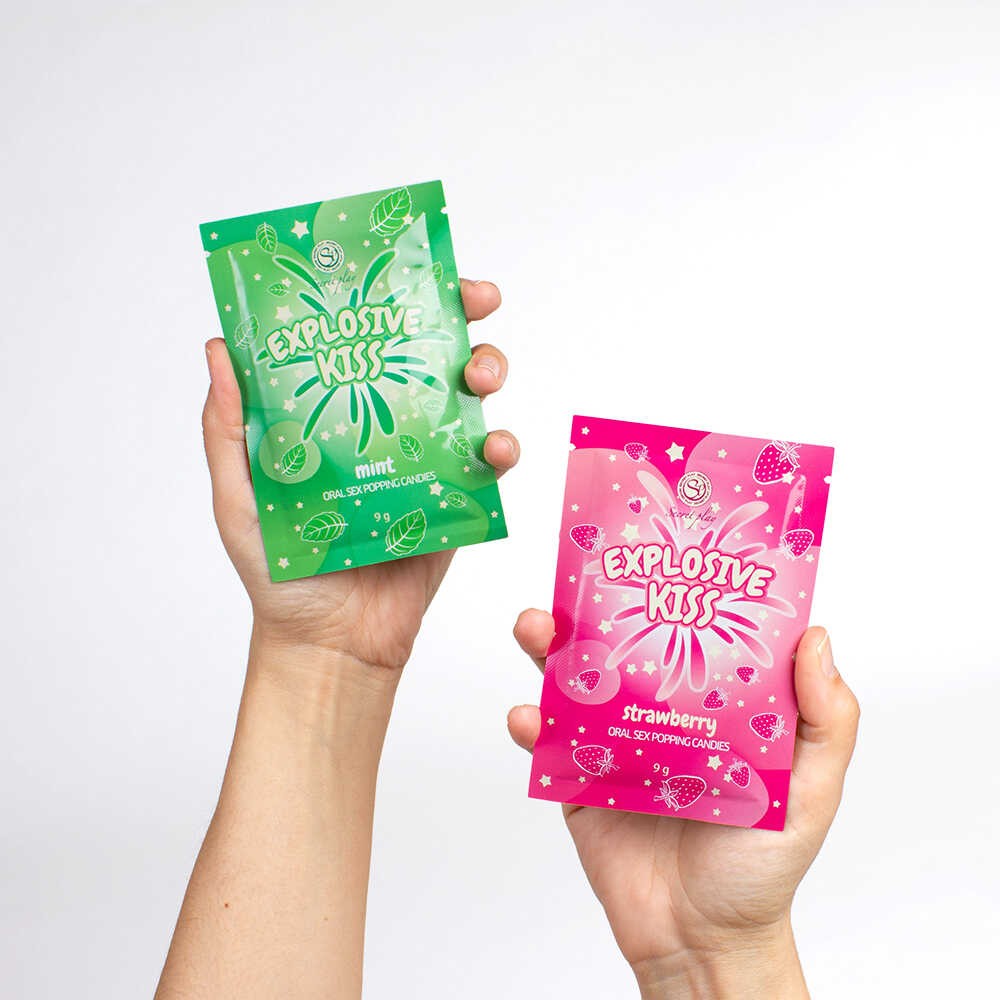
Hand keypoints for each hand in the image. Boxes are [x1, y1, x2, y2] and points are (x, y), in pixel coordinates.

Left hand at [202, 279, 518, 674]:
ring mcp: (428, 463)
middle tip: (473, 298)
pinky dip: (500, 447)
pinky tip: (492, 447)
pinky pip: (489, 466)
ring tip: (480, 372)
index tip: (406, 262)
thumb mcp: (240, 495)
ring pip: (471, 398)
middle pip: (431, 355)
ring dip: (487, 369)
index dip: (388, 298)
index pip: (366, 342)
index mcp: (339, 414)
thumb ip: (231, 429)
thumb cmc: (279, 571)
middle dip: (461, 316)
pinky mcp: (459, 503)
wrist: (328, 642)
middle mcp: (387, 427)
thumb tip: (218, 348)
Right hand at [509, 611, 858, 997]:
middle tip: (579, 577)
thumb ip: (825, 721)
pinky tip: (530, 716)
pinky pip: (548, 743)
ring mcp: (616, 743)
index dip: (681, 586)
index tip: (664, 544)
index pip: (696, 631)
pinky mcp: (580, 779)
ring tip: (537, 629)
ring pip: (577, 681)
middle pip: (625, 645)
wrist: (699, 939)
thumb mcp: (811, 791)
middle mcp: (661, 713)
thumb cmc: (762, 867)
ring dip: (550, 649)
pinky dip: (533, 724)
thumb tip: (815, 636)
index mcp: (715, 704)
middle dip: (597, 606)